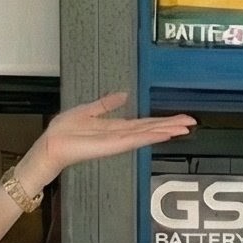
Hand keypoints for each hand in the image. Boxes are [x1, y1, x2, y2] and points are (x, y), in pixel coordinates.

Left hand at [17, 93, 194, 192]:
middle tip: (192, 122)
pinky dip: (149, 136)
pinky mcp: (112, 146)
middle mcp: (120, 136)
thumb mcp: (87, 110)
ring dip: (166, 130)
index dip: (162, 119)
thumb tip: (124, 95)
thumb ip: (106, 104)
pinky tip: (163, 133)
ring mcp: (118, 142)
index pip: (144, 123)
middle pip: (151, 129)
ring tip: (184, 128)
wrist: (51, 146)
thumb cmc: (64, 132)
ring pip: (147, 134)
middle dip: (171, 125)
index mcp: (115, 127)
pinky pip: (134, 140)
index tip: (179, 118)